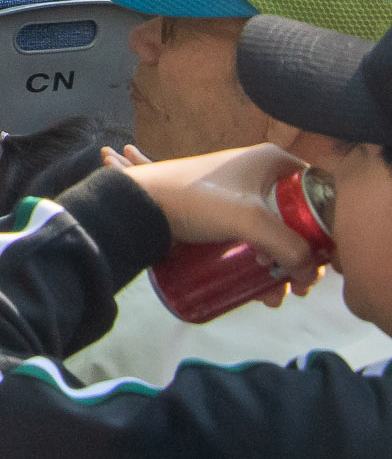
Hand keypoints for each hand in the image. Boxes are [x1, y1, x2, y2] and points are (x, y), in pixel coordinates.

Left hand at [122, 143, 320, 292]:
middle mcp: (254, 173)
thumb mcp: (252, 220)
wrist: (137, 204)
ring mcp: (233, 195)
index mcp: (269, 161)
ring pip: (268, 236)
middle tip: (292, 288)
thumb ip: (291, 248)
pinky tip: (253, 289)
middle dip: (295, 260)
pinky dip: (252, 264)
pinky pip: (245, 241)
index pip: (314, 195)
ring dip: (274, 270)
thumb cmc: (194, 200)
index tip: (319, 262)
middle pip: (292, 222)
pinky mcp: (214, 215)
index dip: (322, 230)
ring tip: (267, 297)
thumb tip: (309, 275)